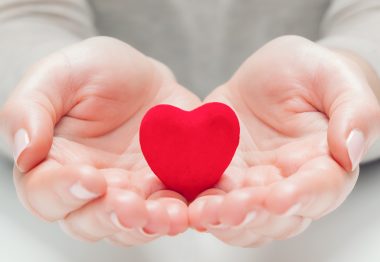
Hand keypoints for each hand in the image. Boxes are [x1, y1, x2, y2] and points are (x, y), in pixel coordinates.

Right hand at [0, 37, 200, 245]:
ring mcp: (130, 192)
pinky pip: (170, 210)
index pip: (45, 193)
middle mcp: (91, 188)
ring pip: (131, 225)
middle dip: (109, 217)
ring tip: (166, 214)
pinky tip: (189, 209)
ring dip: (148, 224)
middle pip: (89, 222)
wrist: (142, 77)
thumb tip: (23, 151)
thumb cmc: (93, 73)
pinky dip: (179, 214)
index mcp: (54, 164)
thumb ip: (30, 108)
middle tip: (129, 206)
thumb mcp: (58, 75)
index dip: (64, 190)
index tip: (91, 177)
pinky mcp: (163, 188)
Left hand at [189, 35, 379, 246]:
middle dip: (252, 214)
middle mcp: (288, 181)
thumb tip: (351, 149)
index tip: (279, 197)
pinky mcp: (223, 172)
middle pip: (275, 214)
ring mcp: (252, 181)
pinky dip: (196, 201)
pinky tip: (184, 202)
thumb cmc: (312, 74)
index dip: (301, 196)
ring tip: (202, 212)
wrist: (277, 75)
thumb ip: (354, 111)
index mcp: (324, 163)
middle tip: (230, 208)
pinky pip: (209, 193)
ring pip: (240, 215)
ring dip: (221, 218)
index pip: (319, 189)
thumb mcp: (335, 77)